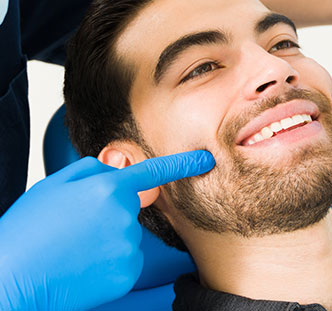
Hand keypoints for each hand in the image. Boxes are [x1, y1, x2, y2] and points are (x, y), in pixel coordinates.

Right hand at [0, 150, 213, 309]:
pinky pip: (126, 261)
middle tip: (75, 229)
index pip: (153, 173)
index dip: (182, 164)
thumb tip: (117, 173)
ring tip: (74, 249)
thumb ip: (93, 172)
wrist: (12, 278)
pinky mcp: (127, 273)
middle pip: (129, 209)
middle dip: (110, 214)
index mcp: (106, 189)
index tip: (205, 159)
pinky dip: (109, 264)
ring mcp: (128, 246)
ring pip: (127, 236)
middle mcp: (124, 216)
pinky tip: (83, 266)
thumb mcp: (55, 186)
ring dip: (108, 241)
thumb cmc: (28, 230)